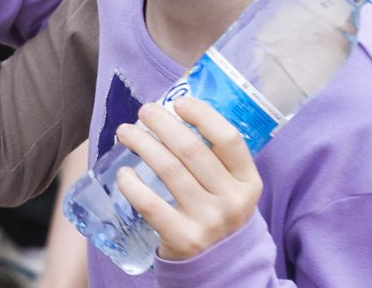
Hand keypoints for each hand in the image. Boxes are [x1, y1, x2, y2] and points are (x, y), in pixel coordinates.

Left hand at [114, 99, 263, 261]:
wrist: (221, 268)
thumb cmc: (218, 214)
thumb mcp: (232, 189)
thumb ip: (215, 159)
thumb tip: (175, 115)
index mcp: (248, 182)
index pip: (228, 139)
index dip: (202, 115)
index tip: (178, 103)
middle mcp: (232, 201)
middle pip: (192, 150)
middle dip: (162, 123)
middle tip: (144, 112)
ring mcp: (208, 221)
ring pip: (168, 170)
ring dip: (142, 144)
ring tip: (126, 132)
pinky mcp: (184, 240)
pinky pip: (150, 204)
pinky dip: (132, 184)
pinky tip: (123, 172)